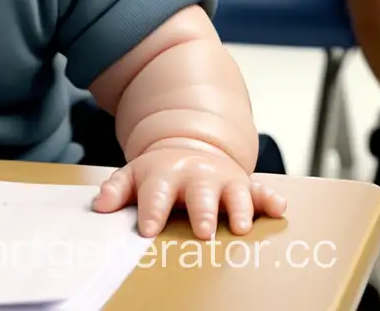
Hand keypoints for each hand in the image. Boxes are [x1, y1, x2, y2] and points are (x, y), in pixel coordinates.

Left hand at [92, 145, 286, 238]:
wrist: (188, 147)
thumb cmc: (159, 173)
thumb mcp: (134, 175)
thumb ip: (116, 189)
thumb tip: (99, 206)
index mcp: (165, 173)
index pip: (156, 193)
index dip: (151, 211)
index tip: (147, 230)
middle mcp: (196, 175)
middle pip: (199, 193)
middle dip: (202, 211)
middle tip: (203, 232)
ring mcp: (222, 179)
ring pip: (234, 192)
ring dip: (240, 208)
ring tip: (241, 227)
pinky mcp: (245, 185)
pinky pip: (261, 190)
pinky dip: (270, 198)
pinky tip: (279, 208)